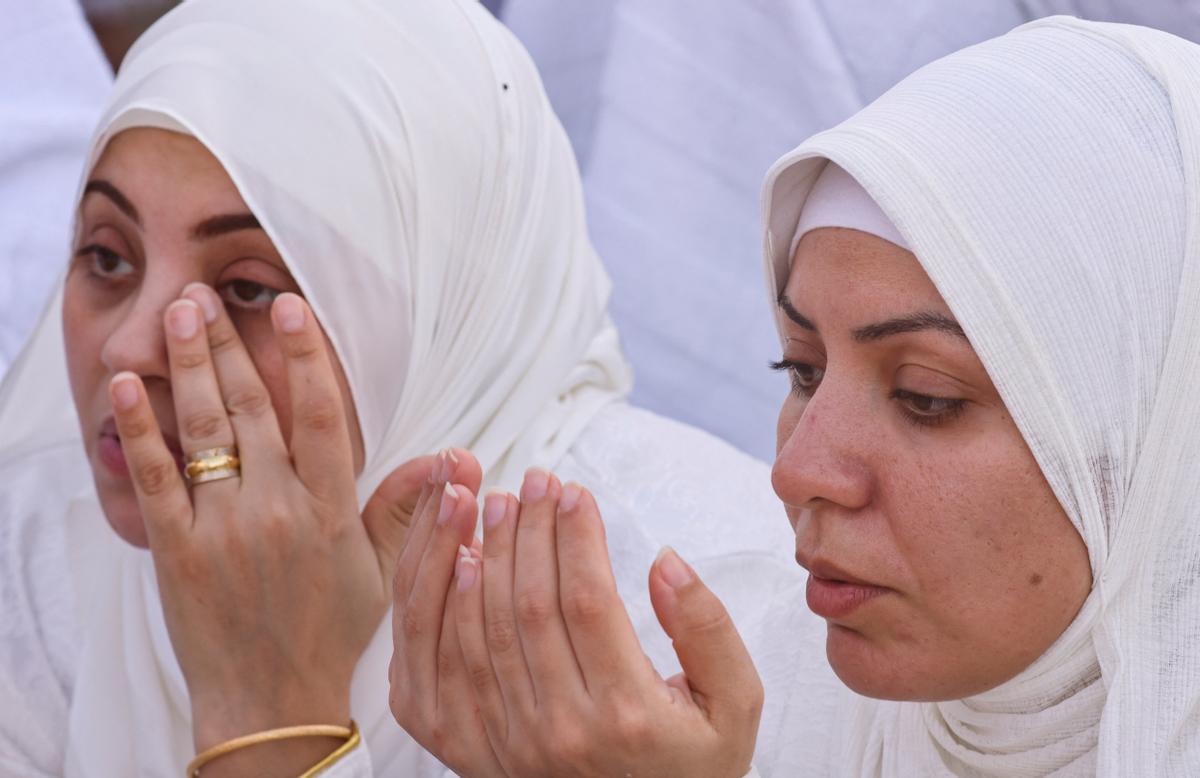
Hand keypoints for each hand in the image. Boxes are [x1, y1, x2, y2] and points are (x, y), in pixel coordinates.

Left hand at [110, 284, 480, 773]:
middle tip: (211, 294)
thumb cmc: (330, 634)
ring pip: (204, 430)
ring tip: (181, 317)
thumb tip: (459, 460)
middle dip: (230, 344)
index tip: (291, 308)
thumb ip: (409, 509)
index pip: (320, 416)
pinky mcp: (178, 552)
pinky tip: (126, 388)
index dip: (306, 356)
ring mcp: (224, 529)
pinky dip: (138, 429)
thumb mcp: (383, 573)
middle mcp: (277, 510)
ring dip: (189, 366)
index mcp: (330, 511)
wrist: (271, 704)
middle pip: (251, 408)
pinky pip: (155, 478)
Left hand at [392, 465, 763, 777]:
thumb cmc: (692, 764)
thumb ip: (708, 630)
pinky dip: (450, 607)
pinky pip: (451, 667)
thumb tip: (667, 562)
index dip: (578, 537)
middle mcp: (563, 730)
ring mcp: (513, 743)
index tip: (576, 491)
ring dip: (487, 554)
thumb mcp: (735, 703)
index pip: (589, 601)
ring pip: (485, 629)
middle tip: (534, 480)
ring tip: (496, 502)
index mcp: (627, 714)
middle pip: (530, 607)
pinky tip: (461, 559)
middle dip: (530, 530)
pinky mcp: (479, 750)